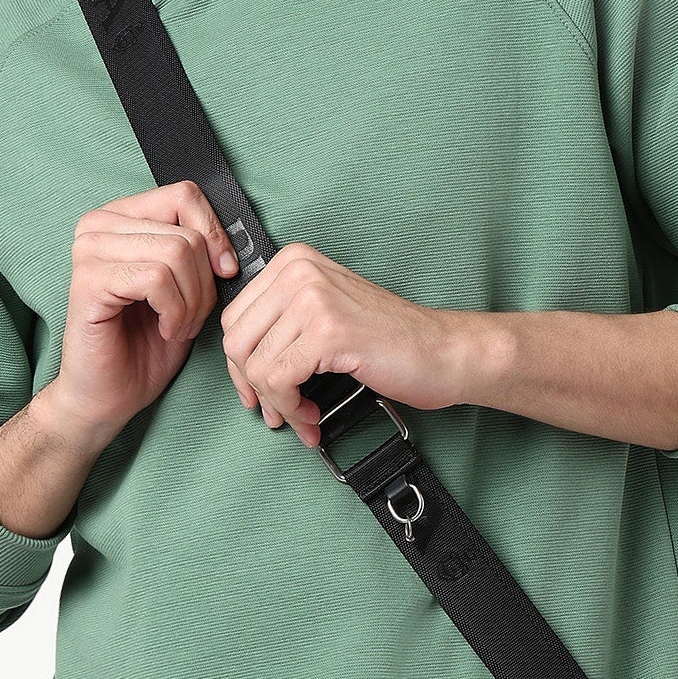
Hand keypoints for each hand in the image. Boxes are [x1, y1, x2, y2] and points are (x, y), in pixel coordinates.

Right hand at [47, 181, 242, 440]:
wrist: (110, 395)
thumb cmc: (147, 343)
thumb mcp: (186, 286)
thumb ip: (200, 250)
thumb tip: (236, 238)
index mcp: (121, 217)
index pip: (185, 195)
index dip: (216, 235)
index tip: (224, 274)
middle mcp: (98, 224)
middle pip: (187, 231)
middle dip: (204, 283)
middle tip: (190, 317)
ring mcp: (89, 250)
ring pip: (176, 253)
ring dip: (192, 302)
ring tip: (177, 326)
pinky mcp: (88, 281)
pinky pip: (157, 279)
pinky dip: (175, 312)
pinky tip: (164, 330)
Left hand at [219, 241, 471, 446]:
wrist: (442, 351)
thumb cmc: (390, 340)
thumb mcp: (325, 313)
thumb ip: (282, 326)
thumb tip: (238, 367)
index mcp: (294, 261)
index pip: (235, 318)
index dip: (241, 365)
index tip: (258, 391)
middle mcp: (298, 271)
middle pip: (237, 342)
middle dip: (253, 388)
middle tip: (277, 412)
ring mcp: (312, 298)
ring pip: (255, 366)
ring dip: (277, 405)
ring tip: (302, 416)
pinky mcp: (326, 331)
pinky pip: (278, 380)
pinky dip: (291, 408)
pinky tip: (312, 414)